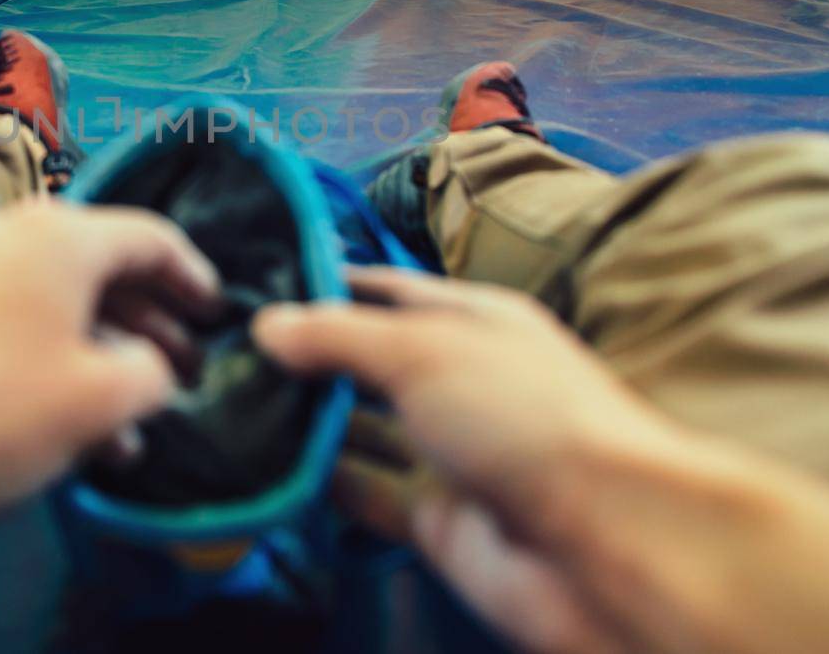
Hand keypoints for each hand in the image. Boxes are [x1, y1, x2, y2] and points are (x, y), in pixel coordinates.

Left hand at [0, 200, 220, 547]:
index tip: (216, 315)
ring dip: (90, 350)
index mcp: (56, 233)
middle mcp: (1, 225)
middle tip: (178, 375)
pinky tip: (52, 415)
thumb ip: (149, 374)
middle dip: (144, 323)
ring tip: (121, 423)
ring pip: (44, 297)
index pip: (150, 237)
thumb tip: (149, 365)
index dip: (194, 278)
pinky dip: (38, 352)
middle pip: (96, 265)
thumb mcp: (94, 403)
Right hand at [256, 267, 686, 653]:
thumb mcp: (423, 350)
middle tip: (224, 350)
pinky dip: (319, 483)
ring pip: (361, 430)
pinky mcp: (434, 519)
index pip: (388, 291)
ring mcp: (448, 453)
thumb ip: (340, 336)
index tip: (256, 287)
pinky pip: (364, 492)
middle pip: (369, 362)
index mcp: (473, 321)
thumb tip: (267, 325)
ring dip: (304, 422)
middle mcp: (459, 381)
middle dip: (306, 358)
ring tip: (224, 402)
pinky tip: (261, 465)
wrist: (604, 542)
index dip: (327, 287)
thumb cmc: (524, 415)